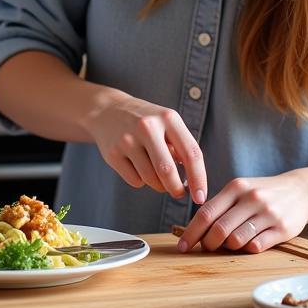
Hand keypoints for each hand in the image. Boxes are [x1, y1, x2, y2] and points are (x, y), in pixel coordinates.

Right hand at [85, 90, 206, 203]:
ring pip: (150, 179)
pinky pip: (135, 181)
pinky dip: (141, 181)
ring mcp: (127, 140)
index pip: (191, 153)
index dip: (199, 178)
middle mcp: (147, 127)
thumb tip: (193, 182)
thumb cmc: (145, 121)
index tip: (201, 197)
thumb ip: (181, 147)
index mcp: (168, 118)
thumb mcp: (167, 123)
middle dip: (176, 189)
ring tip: (157, 175)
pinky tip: (137, 166)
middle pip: (167, 171)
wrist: (107, 110)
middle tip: (179, 193)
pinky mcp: (112, 153)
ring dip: (159, 185)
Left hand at [176, 172, 307, 254]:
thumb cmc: (263, 193)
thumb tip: (196, 230)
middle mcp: (251, 198)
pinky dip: (247, 249)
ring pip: (237, 240)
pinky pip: (256, 246)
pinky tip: (249, 244)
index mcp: (236, 187)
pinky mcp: (282, 228)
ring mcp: (268, 213)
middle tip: (207, 248)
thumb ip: (220, 205)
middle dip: (208, 244)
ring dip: (228, 248)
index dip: (191, 233)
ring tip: (230, 245)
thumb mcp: (241, 190)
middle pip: (219, 229)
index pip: (206, 213)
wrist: (300, 191)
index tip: (182, 247)